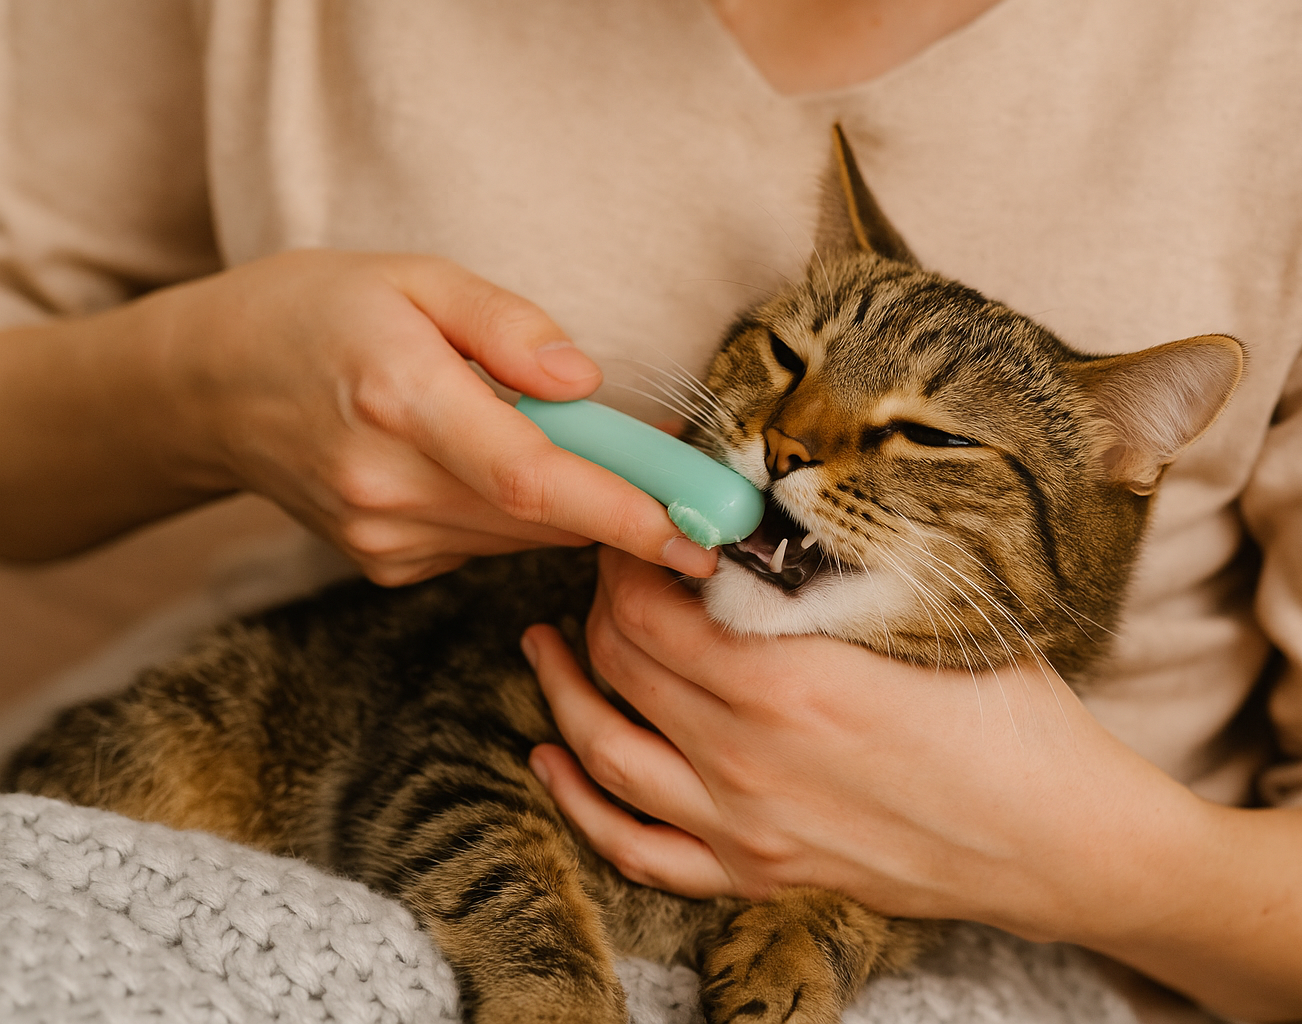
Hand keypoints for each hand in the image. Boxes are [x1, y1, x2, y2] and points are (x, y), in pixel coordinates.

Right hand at [137, 250, 714, 583]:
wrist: (208, 388)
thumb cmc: (315, 313)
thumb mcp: (413, 276)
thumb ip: (507, 326)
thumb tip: (589, 382)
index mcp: (399, 399)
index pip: (532, 478)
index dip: (626, 510)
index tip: (703, 533)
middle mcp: (389, 486)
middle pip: (545, 515)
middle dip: (627, 498)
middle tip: (682, 470)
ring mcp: (384, 537)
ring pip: (525, 535)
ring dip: (575, 502)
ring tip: (573, 444)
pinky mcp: (388, 564)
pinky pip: (489, 543)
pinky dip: (518, 512)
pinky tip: (491, 463)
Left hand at [524, 548, 1301, 1021]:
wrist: (1059, 839)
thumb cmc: (1010, 719)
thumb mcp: (925, 619)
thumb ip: (827, 576)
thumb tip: (756, 519)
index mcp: (784, 681)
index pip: (651, 604)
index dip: (627, 553)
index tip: (634, 523)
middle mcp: (745, 759)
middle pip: (621, 665)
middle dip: (598, 604)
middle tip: (607, 568)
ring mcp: (744, 827)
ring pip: (606, 754)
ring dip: (563, 691)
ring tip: (543, 646)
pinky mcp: (757, 875)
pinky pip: (638, 849)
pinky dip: (583, 803)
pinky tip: (556, 761)